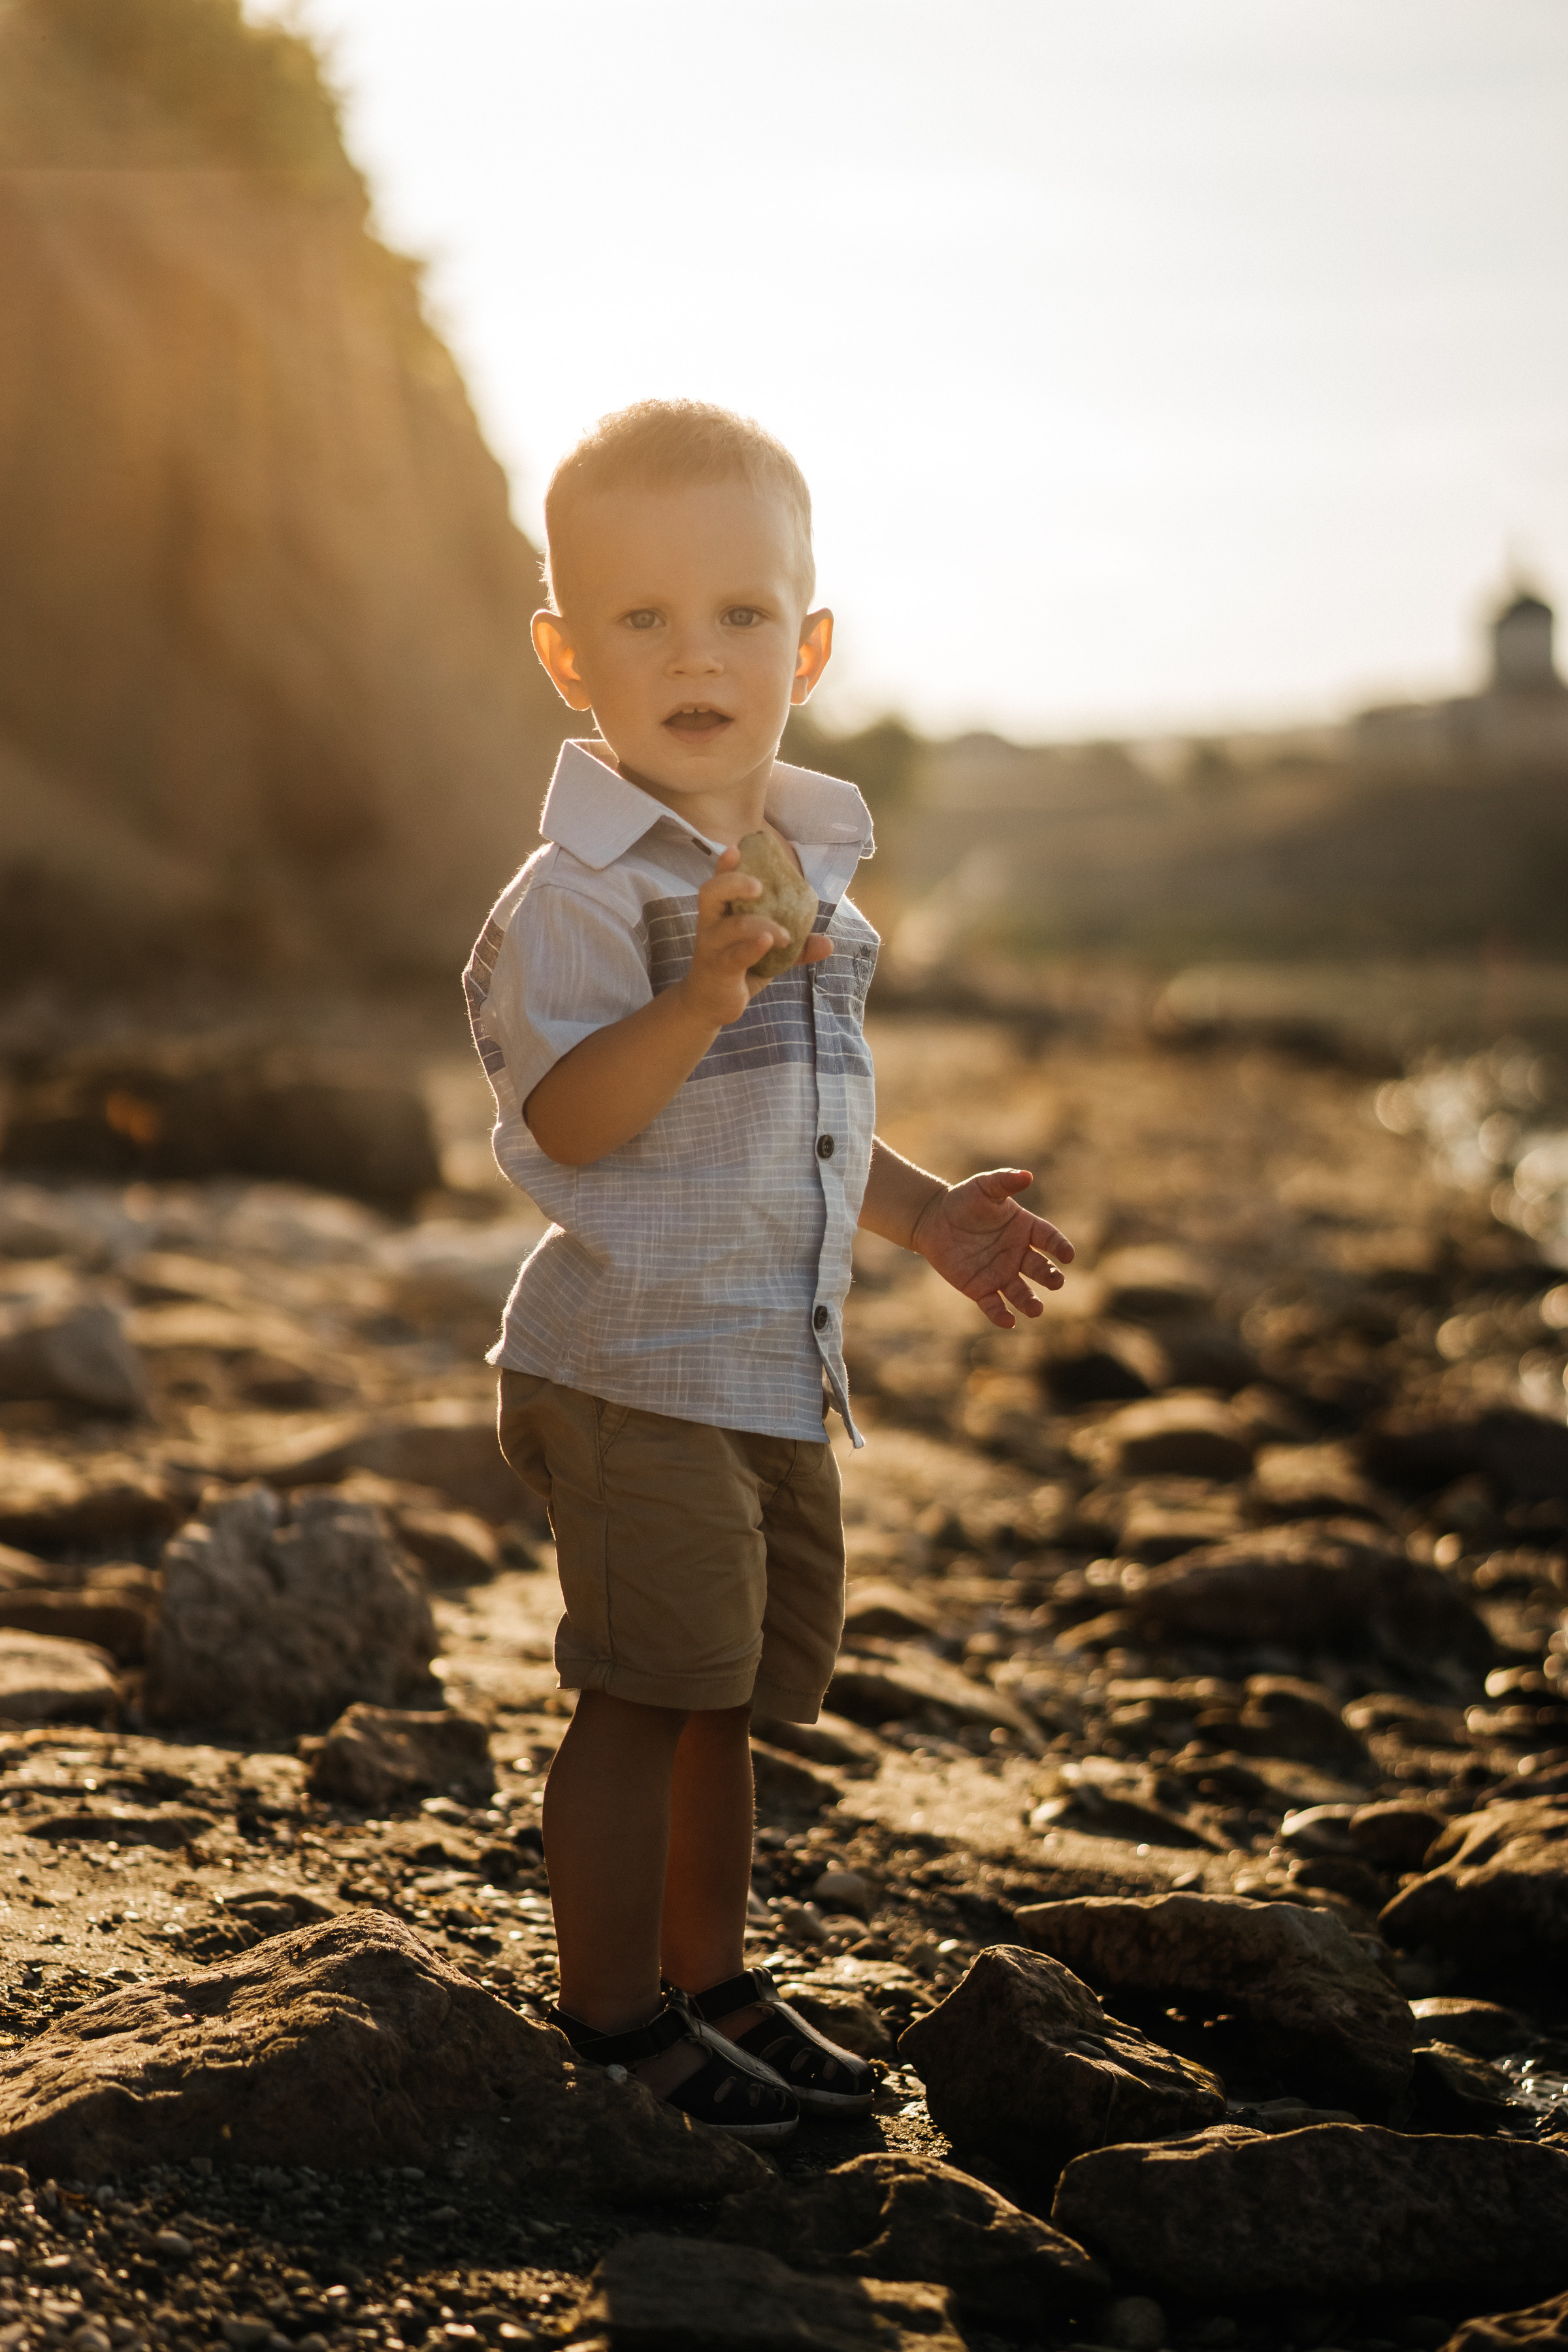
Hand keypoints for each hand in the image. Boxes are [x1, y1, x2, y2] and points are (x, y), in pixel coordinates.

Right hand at [677, 846, 829, 1026]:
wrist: (711, 1005)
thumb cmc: (738, 968)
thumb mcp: (769, 954)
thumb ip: (796, 946)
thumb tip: (828, 942)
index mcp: (721, 912)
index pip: (719, 881)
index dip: (726, 864)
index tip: (738, 847)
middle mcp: (711, 924)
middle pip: (711, 892)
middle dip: (733, 882)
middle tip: (759, 886)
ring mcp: (712, 947)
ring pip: (730, 926)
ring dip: (760, 924)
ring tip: (785, 934)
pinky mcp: (718, 969)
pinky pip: (734, 956)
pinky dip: (752, 947)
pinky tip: (769, 941)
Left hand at [909, 1168, 1072, 1329]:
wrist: (934, 1219)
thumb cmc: (964, 1200)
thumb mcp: (984, 1187)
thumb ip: (1005, 1181)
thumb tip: (1027, 1175)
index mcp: (1026, 1229)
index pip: (1049, 1239)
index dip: (1060, 1247)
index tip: (1067, 1255)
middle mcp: (1018, 1254)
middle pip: (1040, 1269)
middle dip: (1050, 1277)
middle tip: (1056, 1282)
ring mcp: (1001, 1274)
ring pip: (1021, 1292)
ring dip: (1030, 1302)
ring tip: (1036, 1309)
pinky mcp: (981, 1289)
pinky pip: (994, 1305)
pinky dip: (1001, 1315)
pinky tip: (1008, 1321)